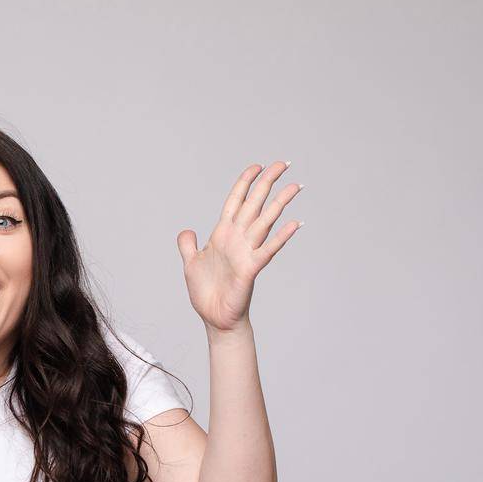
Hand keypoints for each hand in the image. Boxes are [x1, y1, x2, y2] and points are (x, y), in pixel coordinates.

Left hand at [176, 161, 302, 332]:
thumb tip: (186, 231)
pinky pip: (269, 249)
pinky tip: (296, 223)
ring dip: (280, 203)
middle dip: (267, 183)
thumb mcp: (190, 264)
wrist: (214, 317)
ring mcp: (246, 251)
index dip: (245, 183)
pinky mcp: (251, 268)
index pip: (235, 201)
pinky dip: (282, 236)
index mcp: (222, 234)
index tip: (257, 166)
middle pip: (255, 204)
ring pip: (266, 221)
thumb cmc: (206, 292)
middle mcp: (238, 238)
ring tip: (295, 186)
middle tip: (283, 164)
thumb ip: (188, 245)